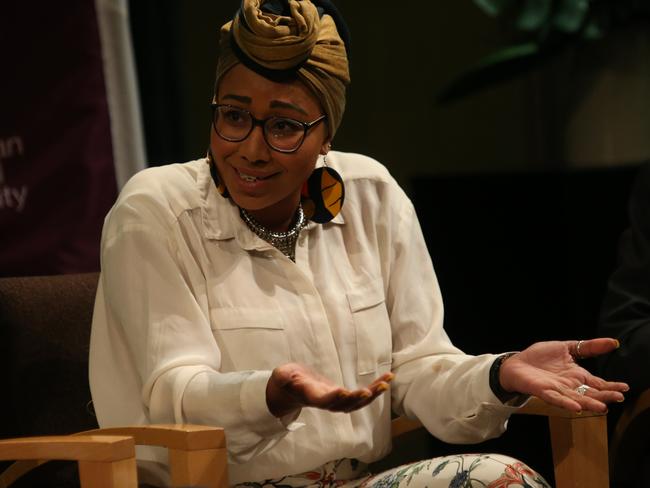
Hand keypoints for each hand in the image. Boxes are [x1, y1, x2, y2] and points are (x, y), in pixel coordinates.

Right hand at [266, 362, 393, 416]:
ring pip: (358, 403)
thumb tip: (282, 377)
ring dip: (373, 394)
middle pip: (344, 406)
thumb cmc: (288, 380)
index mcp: (312, 397)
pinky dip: (375, 388)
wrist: (294, 388)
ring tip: (386, 382)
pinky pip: (362, 395)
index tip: (344, 391)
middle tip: (368, 391)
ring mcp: (337, 401)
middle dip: (357, 399)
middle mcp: (327, 402)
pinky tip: (387, 378)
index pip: (324, 401)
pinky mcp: (345, 396)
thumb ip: (283, 377)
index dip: (334, 398)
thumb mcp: (282, 375)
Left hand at [499, 338, 628, 412]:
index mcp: (577, 376)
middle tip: (618, 397)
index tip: (625, 388)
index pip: (598, 384)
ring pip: (576, 399)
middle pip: (590, 393)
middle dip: (604, 396)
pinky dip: (566, 403)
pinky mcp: (543, 391)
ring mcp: (557, 390)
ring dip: (589, 403)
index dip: (611, 386)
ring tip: (602, 407)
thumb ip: (589, 347)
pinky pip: (556, 399)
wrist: (517, 363)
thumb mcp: (566, 347)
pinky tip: (576, 408)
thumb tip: (613, 342)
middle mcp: (570, 386)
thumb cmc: (540, 357)